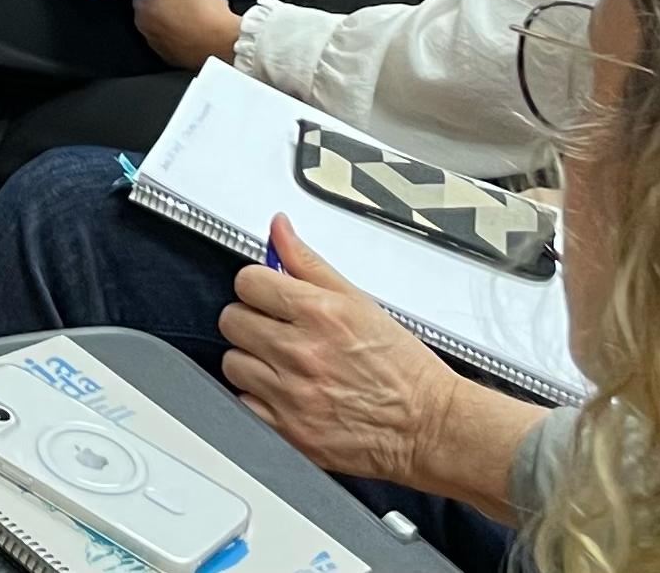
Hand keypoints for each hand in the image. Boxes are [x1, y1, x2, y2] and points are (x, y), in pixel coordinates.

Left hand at [133, 0, 246, 66]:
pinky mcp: (174, 56)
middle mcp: (144, 25)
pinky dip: (188, 28)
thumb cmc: (204, 7)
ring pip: (169, 17)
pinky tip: (203, 20)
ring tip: (202, 2)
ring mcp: (158, 43)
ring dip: (182, 9)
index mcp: (141, 3)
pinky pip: (178, 36)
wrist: (225, 43)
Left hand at [223, 218, 526, 506]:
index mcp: (320, 314)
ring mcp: (292, 395)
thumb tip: (278, 229)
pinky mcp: (289, 431)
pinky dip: (257, 395)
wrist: (427, 426)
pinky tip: (282, 390)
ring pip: (232, 362)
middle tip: (274, 326)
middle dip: (251, 318)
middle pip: (232, 320)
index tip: (267, 293)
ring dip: (251, 358)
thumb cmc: (402, 367)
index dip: (257, 284)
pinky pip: (243, 402)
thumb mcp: (359, 301)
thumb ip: (308, 263)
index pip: (248, 282)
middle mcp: (301, 354)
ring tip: (280, 361)